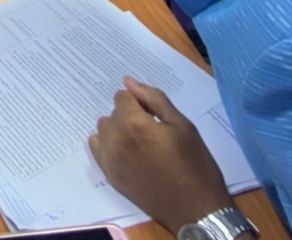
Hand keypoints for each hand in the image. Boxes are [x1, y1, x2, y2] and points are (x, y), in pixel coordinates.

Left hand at [89, 78, 234, 232]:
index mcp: (133, 123)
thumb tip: (129, 82)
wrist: (194, 208)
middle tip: (153, 129)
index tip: (155, 114)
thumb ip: (154, 99)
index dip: (140, 101)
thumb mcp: (182, 125)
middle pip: (114, 112)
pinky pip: (97, 148)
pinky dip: (108, 143)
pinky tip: (125, 149)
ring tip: (141, 142)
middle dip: (130, 114)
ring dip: (119, 128)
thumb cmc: (194, 164)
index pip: (123, 96)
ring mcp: (110, 158)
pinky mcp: (110, 174)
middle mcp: (115, 138)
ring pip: (105, 129)